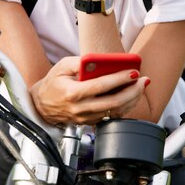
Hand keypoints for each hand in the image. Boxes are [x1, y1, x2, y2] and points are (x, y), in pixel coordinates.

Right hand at [30, 56, 150, 124]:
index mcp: (72, 93)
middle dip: (132, 91)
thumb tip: (98, 60)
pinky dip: (125, 107)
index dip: (119, 79)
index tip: (132, 71)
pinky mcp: (90, 123)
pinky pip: (112, 116)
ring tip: (141, 86)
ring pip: (115, 112)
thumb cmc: (53, 83)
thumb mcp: (61, 66)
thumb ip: (79, 62)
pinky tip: (132, 96)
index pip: (100, 86)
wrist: (41, 106)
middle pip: (113, 103)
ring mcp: (86, 118)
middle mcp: (80, 108)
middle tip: (143, 80)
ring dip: (132, 99)